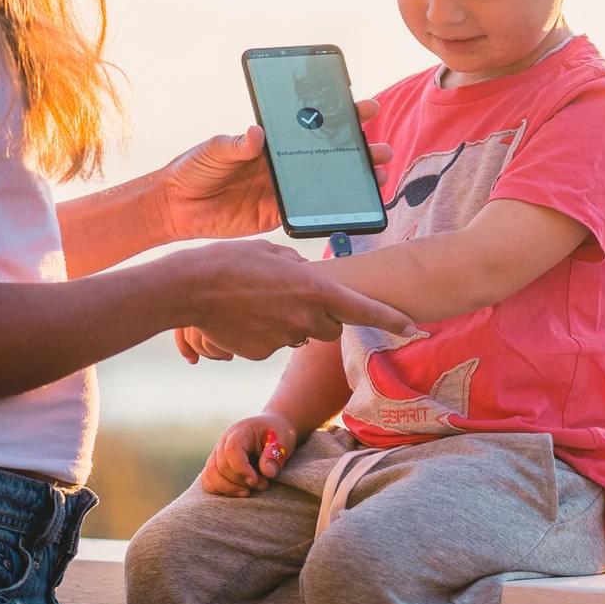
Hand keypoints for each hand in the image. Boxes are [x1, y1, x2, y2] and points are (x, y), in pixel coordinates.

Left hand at [159, 98, 392, 240]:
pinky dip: (331, 209)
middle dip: (358, 149)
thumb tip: (256, 134)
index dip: (339, 116)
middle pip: (327, 153)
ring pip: (326, 182)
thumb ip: (236, 143)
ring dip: (353, 179)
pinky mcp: (276, 213)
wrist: (175, 207)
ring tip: (377, 176)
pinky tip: (352, 205)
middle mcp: (282, 163)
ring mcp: (282, 188)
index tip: (363, 108)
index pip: (310, 124)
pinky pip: (308, 212)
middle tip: (380, 148)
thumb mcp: (213, 149)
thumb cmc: (192, 168)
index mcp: (271, 141)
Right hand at [181, 239, 414, 359]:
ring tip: (258, 301)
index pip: (363, 309)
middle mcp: (305, 316)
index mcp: (314, 287)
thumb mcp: (273, 250)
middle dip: (323, 317)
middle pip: (331, 326)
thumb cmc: (232, 259)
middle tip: (295, 298)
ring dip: (290, 321)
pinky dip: (264, 332)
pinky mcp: (261, 353)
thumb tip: (303, 274)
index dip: (391, 320)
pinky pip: (273, 343)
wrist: (191, 288)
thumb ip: (297, 265)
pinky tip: (242, 316)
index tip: (412, 327)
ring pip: (299, 334)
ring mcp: (283, 338)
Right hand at [201, 411, 297, 495]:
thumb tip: (267, 472)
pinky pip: (208, 480)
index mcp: (241, 431)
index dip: (241, 469)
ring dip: (230, 489)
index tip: (255, 481)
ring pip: (211, 475)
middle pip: (221, 466)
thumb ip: (275, 455)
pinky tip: (240, 492)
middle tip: (263, 485)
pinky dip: (220, 490)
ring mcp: (218, 454)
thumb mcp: (284, 439)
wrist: (273, 430)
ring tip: (250, 491)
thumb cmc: (279, 434)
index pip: (232, 450)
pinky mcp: (216, 466)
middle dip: (241, 482)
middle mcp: (224, 441)